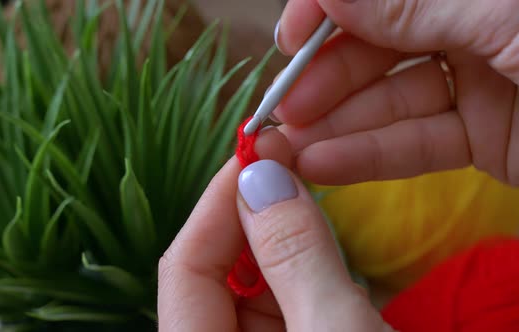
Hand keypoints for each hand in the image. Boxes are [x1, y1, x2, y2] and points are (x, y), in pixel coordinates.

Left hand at [157, 128, 389, 330]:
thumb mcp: (333, 327)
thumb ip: (296, 253)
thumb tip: (262, 173)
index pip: (184, 266)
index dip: (219, 202)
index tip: (256, 152)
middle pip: (215, 270)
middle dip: (253, 215)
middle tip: (288, 162)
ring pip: (252, 284)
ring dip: (282, 240)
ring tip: (308, 198)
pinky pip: (282, 303)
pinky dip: (303, 271)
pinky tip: (324, 248)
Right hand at [272, 0, 518, 185]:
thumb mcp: (501, 13)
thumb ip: (413, 6)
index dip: (323, 13)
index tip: (287, 42)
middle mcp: (468, 30)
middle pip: (376, 52)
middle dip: (323, 81)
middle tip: (281, 111)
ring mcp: (475, 85)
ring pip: (391, 103)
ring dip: (335, 127)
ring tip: (287, 147)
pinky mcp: (484, 138)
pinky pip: (419, 144)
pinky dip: (369, 158)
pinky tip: (321, 165)